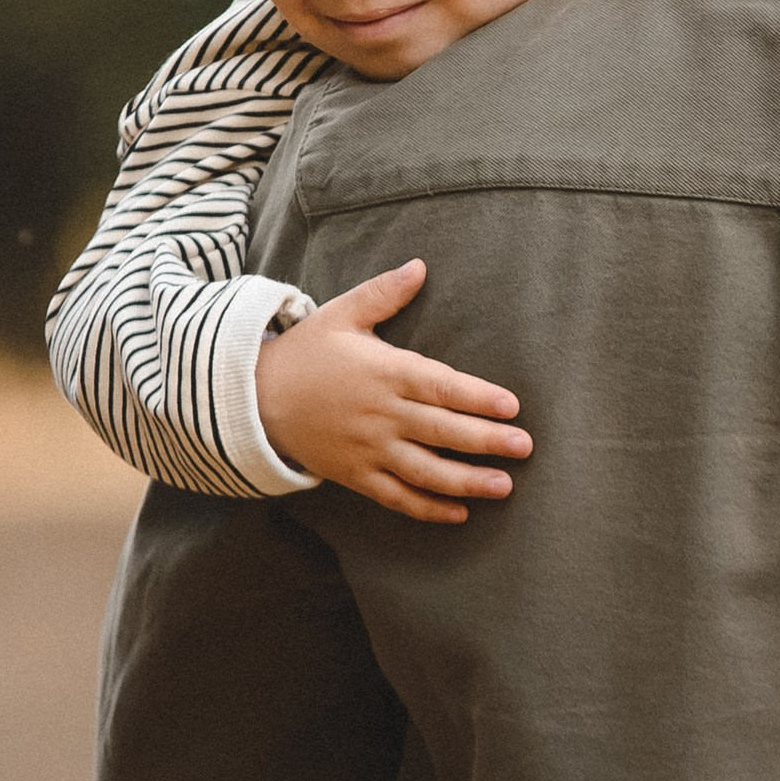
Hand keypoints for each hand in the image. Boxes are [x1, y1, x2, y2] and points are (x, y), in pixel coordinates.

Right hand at [255, 260, 531, 525]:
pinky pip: (397, 497)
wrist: (253, 398)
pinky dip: (428, 509)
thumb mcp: (341, 314)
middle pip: (442, 432)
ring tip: (504, 486)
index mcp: (385, 372)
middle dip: (487, 441)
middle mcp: (381, 415)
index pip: (441, 387)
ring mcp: (368, 449)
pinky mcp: (355, 476)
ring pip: (425, 472)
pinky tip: (459, 514)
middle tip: (526, 447)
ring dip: (467, 482)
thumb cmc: (305, 352)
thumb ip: (384, 293)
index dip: (478, 398)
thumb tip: (420, 266)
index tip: (512, 407)